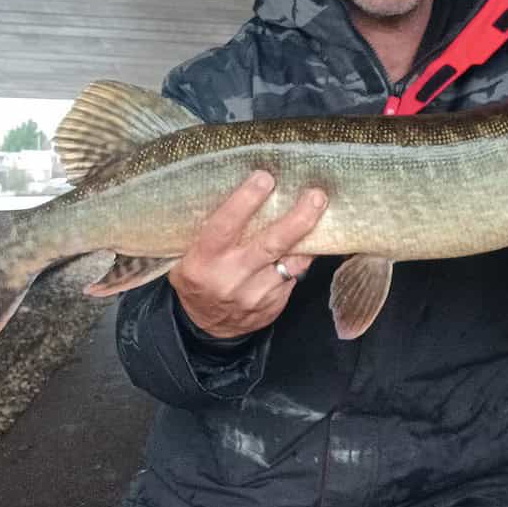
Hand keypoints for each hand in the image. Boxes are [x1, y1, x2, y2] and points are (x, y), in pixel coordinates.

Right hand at [168, 170, 327, 338]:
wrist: (207, 328)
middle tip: (315, 195)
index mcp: (202, 261)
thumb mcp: (186, 256)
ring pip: (291, 261)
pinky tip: (314, 236)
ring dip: (310, 234)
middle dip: (297, 218)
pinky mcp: (274, 303)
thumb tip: (237, 188)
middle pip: (270, 244)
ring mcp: (254, 294)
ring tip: (321, 208)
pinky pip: (295, 274)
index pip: (224, 226)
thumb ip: (209, 231)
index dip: (245, 200)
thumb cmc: (199, 278)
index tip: (265, 177)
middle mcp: (230, 278)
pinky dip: (305, 254)